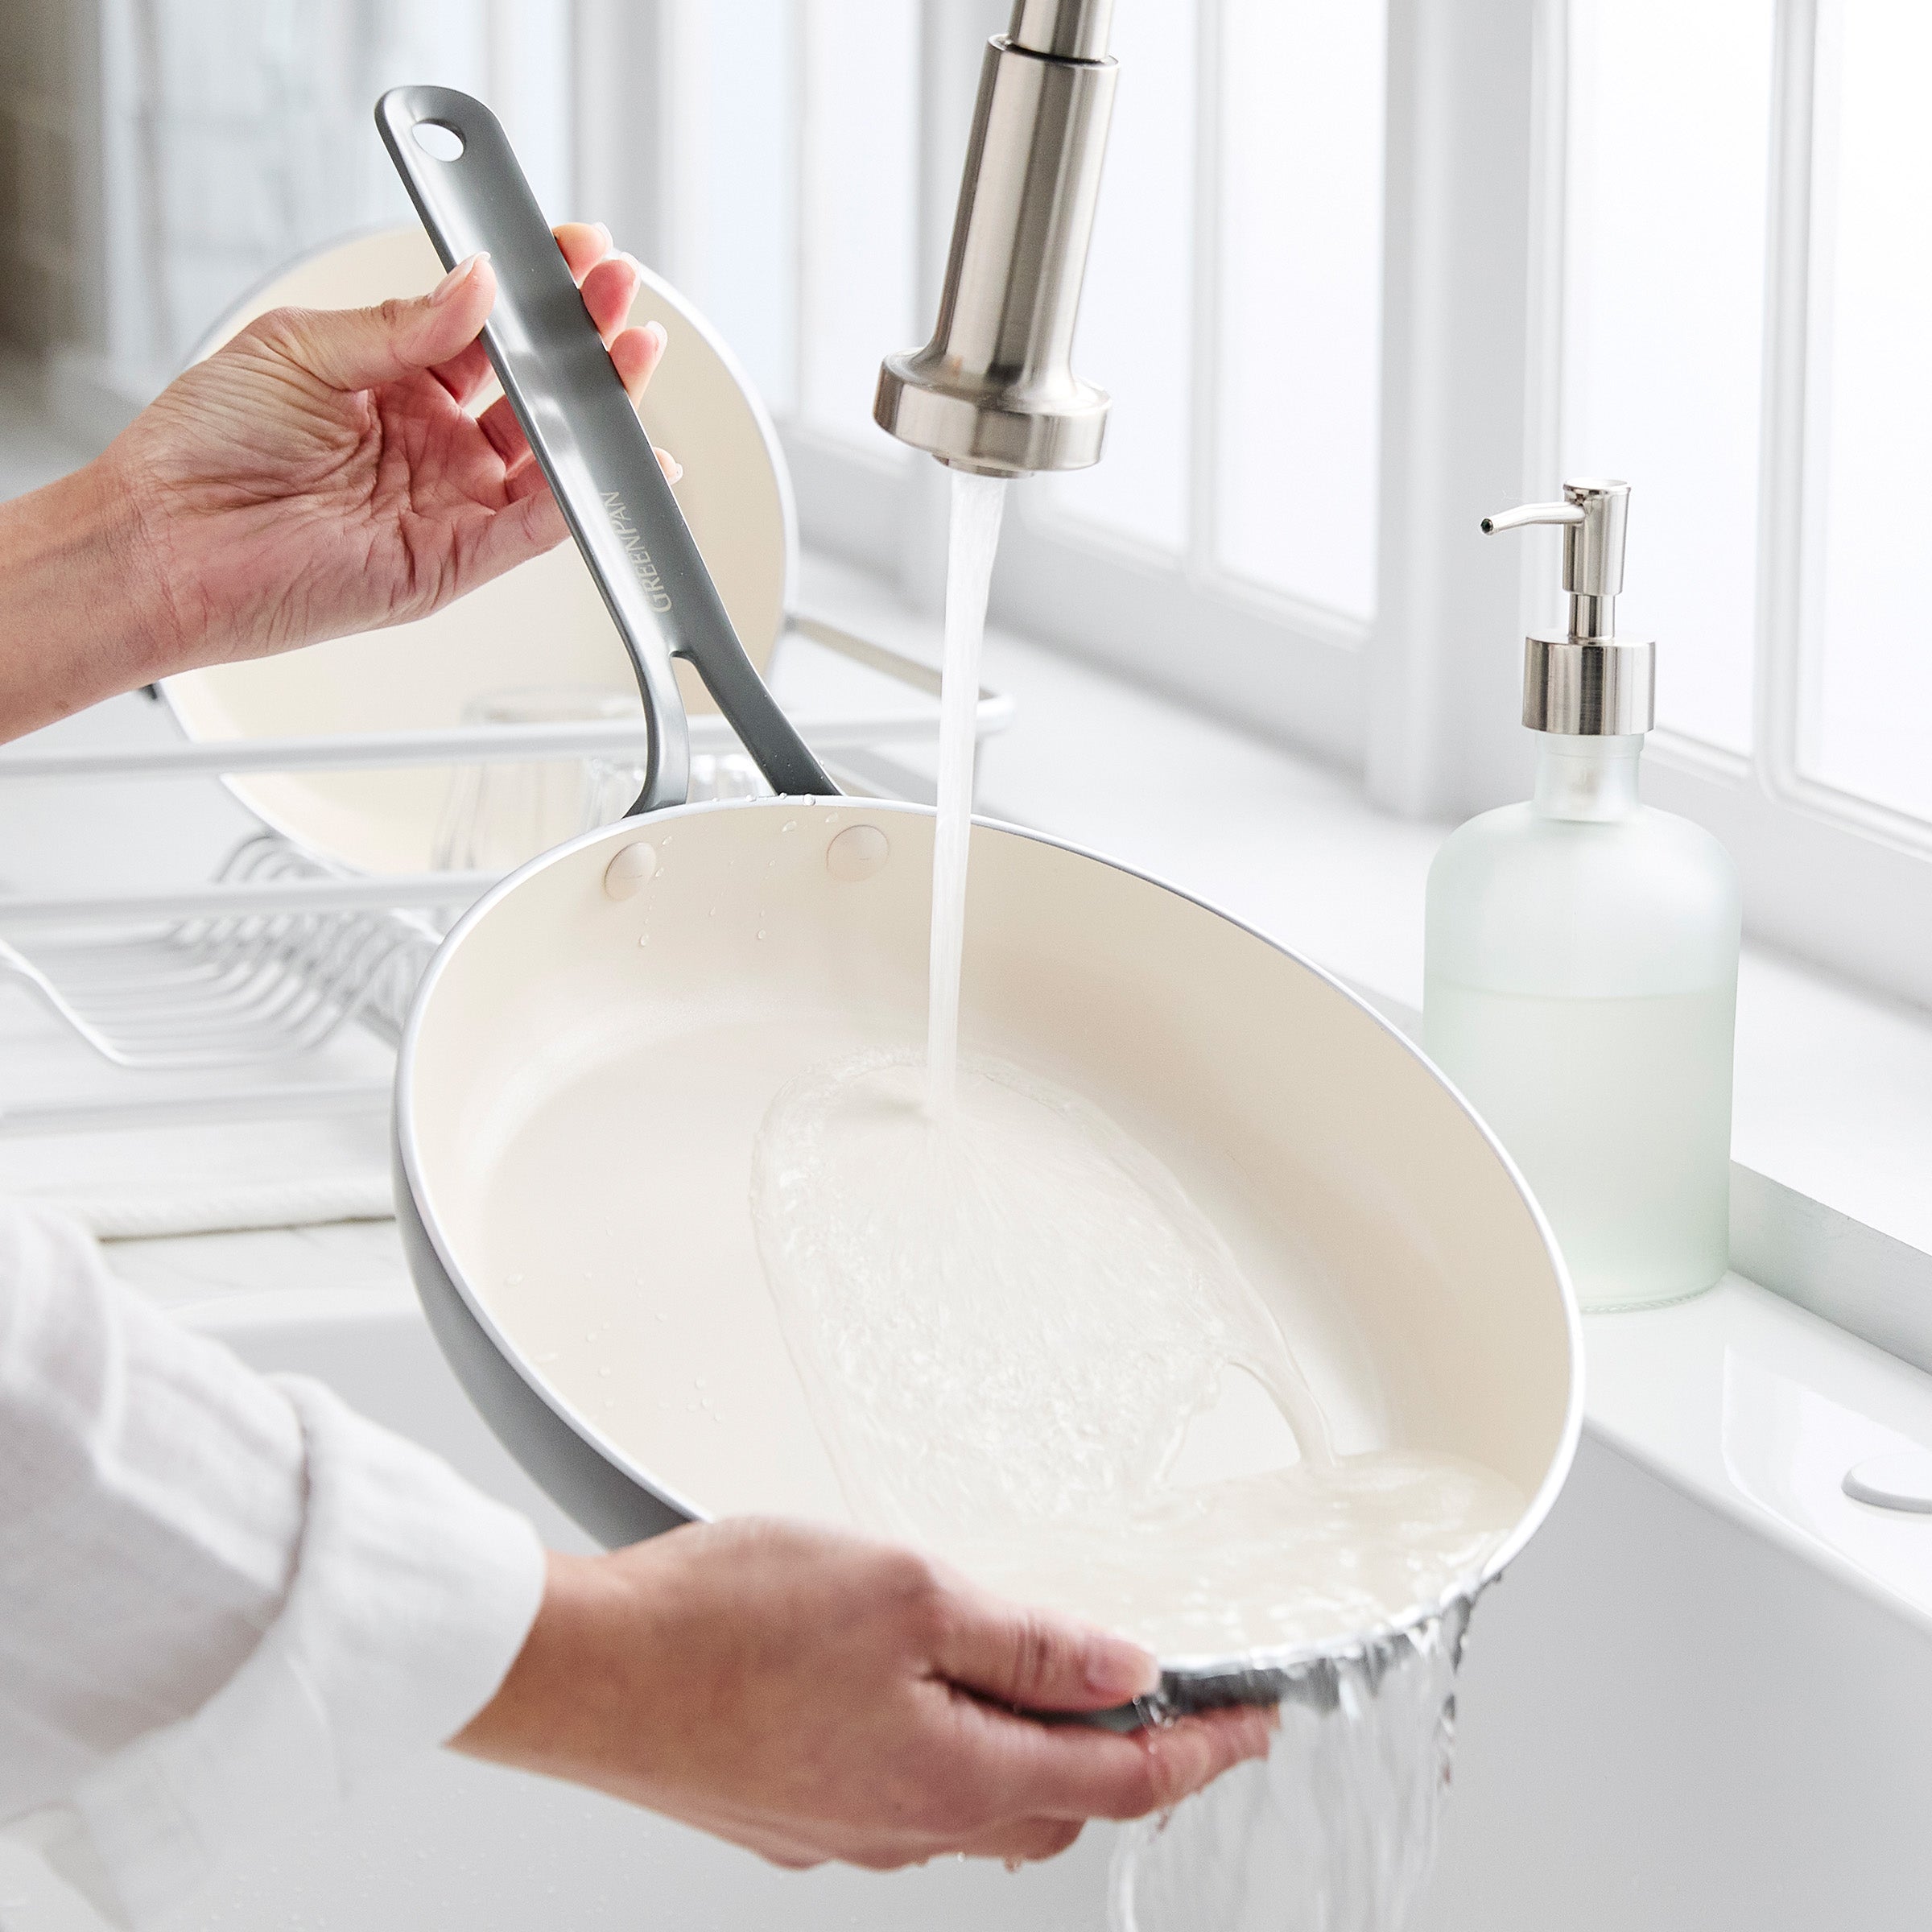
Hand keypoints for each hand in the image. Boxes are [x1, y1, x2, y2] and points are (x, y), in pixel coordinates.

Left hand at [113, 221, 669, 672]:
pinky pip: (538, 529)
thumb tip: (478, 285)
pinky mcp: (454, 561)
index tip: (573, 249)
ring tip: (628, 354)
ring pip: (551, 454)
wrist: (164, 539)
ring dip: (598, 407)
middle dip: (584, 337)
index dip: (536, 290)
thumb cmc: (204, 446)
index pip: (490, 328)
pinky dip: (586, 499)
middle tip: (613, 291)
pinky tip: (621, 458)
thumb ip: (399, 323)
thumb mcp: (301, 348)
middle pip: (535, 387)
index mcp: (397, 380)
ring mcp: (449, 501)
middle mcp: (433, 442)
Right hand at [454, 1519, 1273, 1870]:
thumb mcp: (907, 1594)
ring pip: (981, 1807)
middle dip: (1128, 1762)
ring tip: (1057, 1691)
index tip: (1255, 1726)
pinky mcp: (791, 1812)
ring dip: (1036, 1757)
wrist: (583, 1672)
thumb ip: (1026, 1642)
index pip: (1121, 1783)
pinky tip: (932, 1699)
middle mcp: (904, 1827)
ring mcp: (843, 1828)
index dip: (1202, 1752)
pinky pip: (909, 1796)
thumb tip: (1124, 1674)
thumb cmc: (723, 1624)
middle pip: (1056, 1806)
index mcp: (951, 1778)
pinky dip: (955, 1753)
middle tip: (1172, 1705)